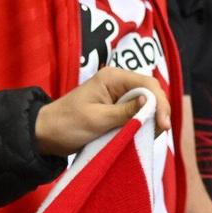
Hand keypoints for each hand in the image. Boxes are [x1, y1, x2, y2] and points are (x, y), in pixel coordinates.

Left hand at [34, 68, 170, 155]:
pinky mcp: (117, 109)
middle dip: (159, 111)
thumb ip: (125, 112)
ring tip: (153, 135)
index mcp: (112, 78)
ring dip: (153, 118)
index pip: (147, 84)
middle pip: (151, 92)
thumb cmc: (68, 124)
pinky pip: (138, 113)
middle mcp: (117, 83)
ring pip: (147, 103)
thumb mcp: (98, 119)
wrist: (48, 134)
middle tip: (160, 132)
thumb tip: (150, 102)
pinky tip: (145, 133)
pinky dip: (144, 123)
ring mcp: (118, 96)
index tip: (163, 125)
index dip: (160, 103)